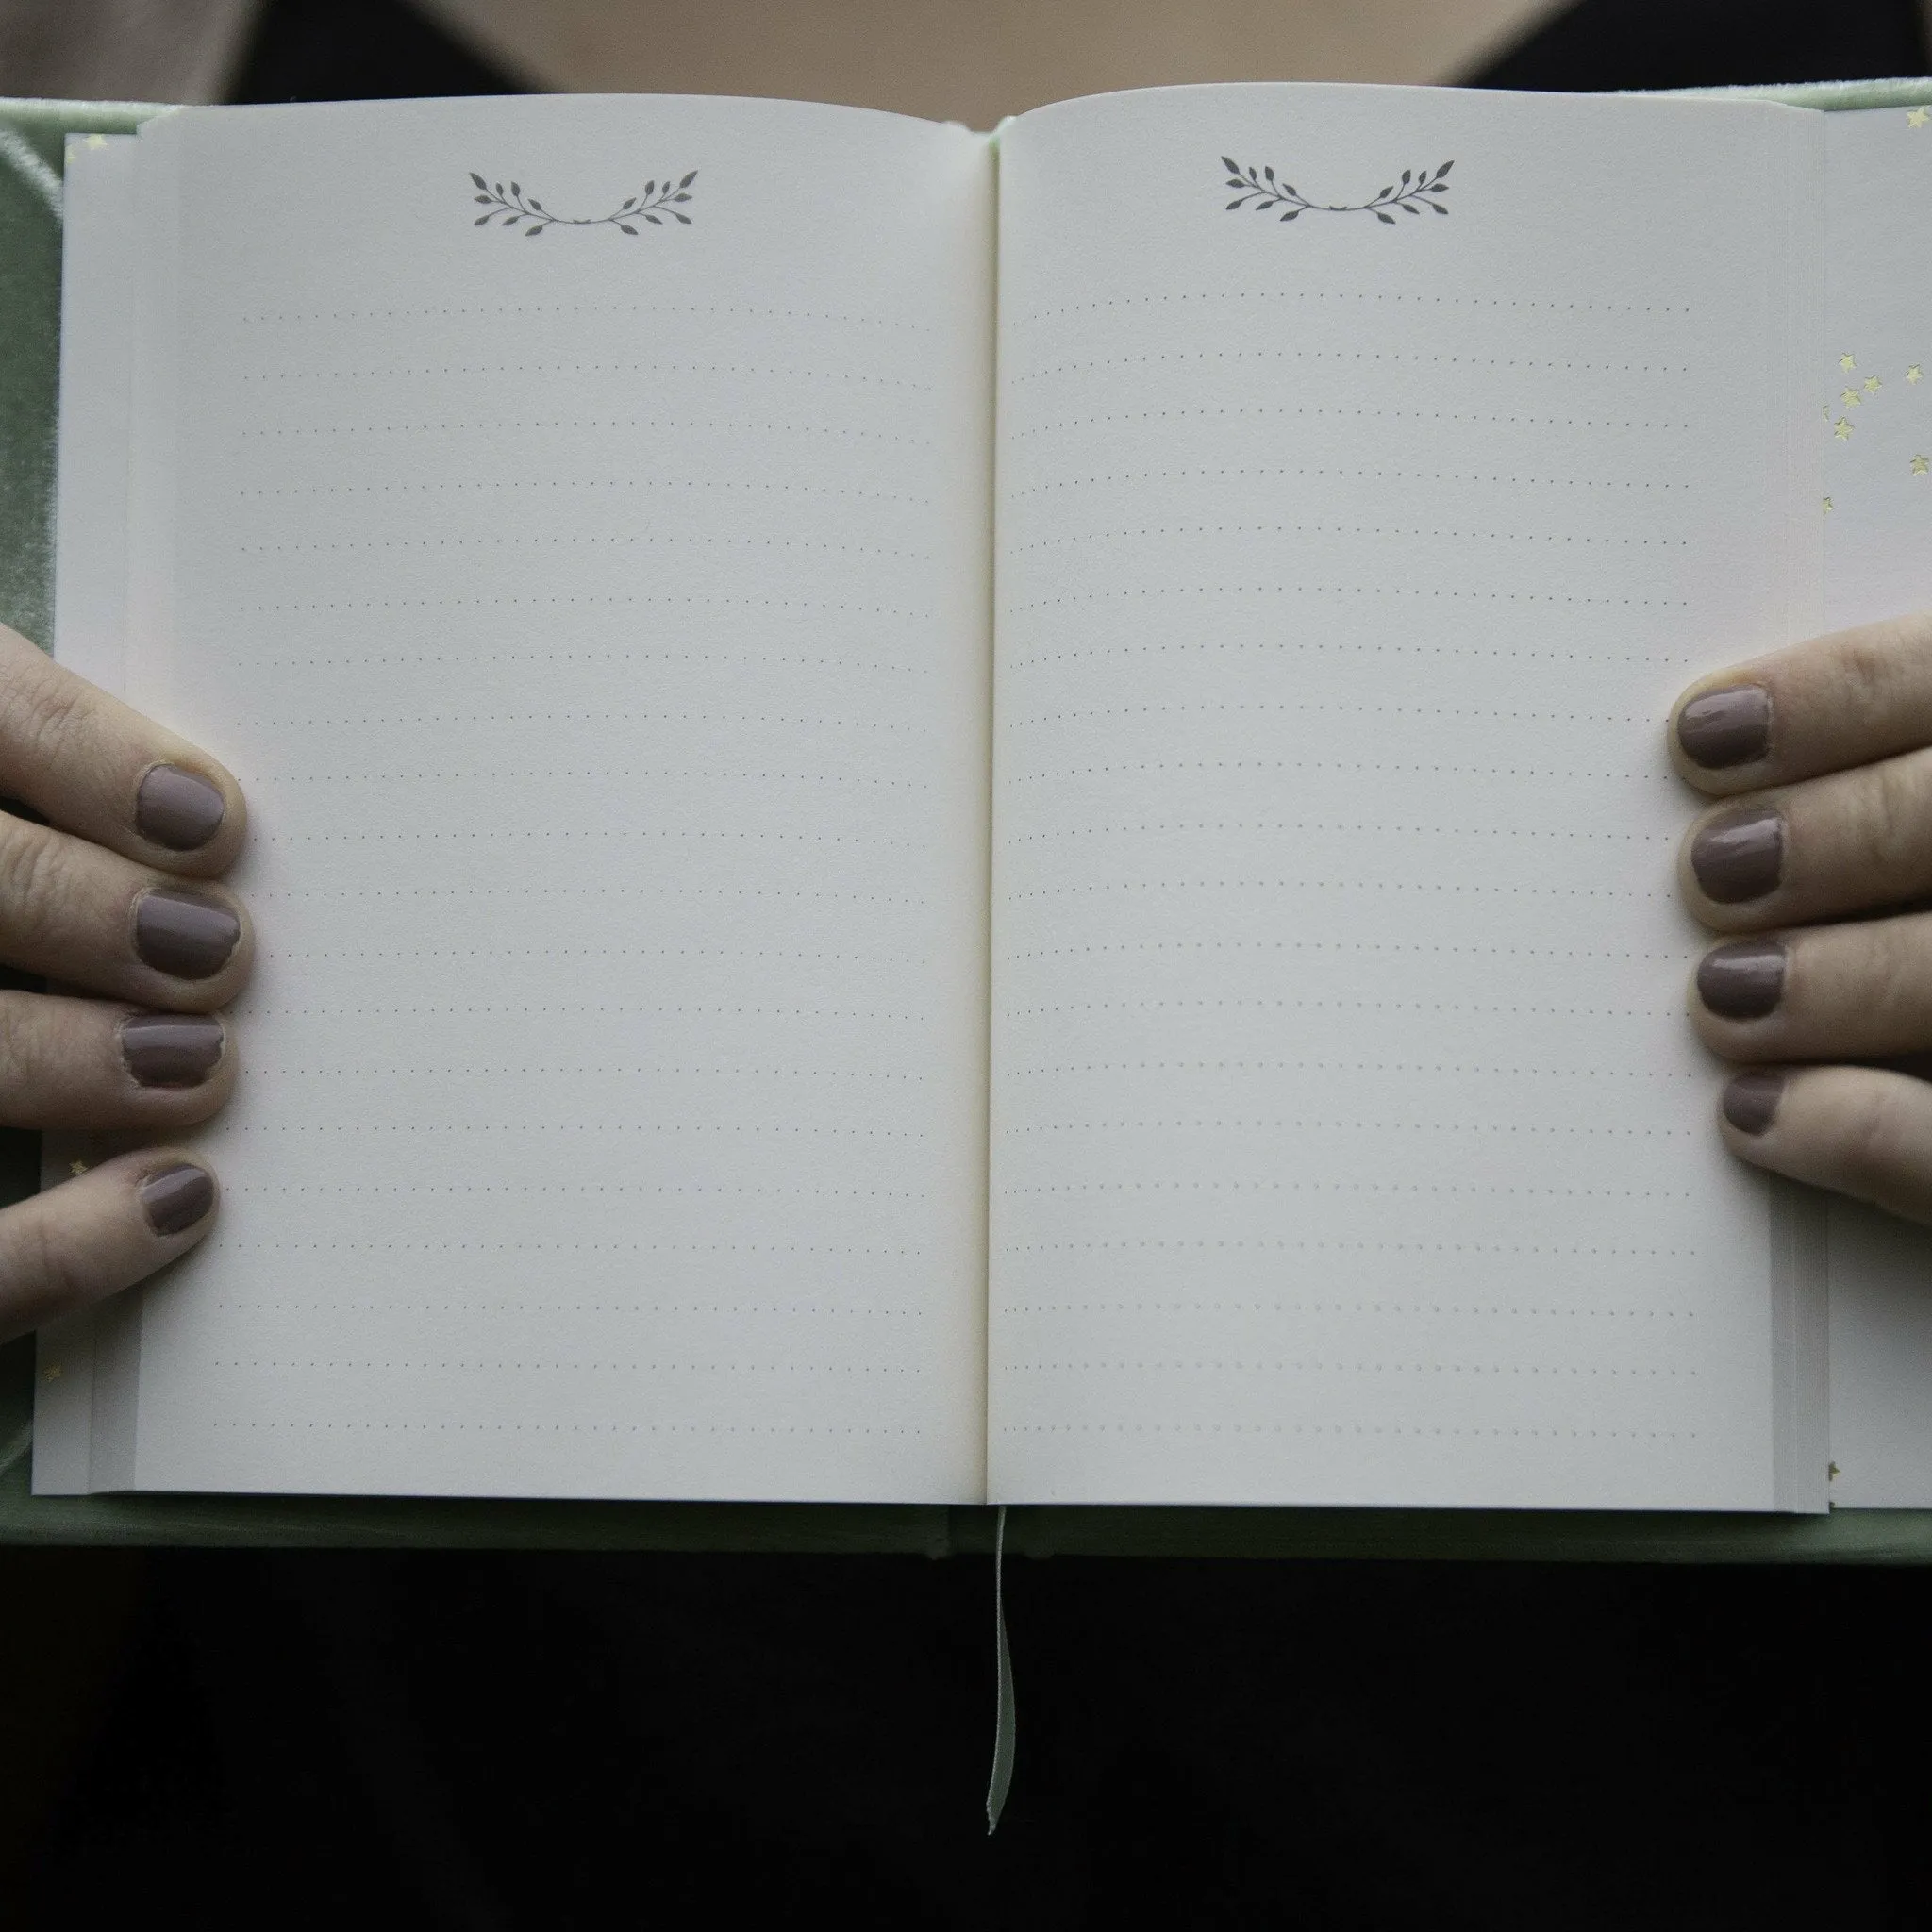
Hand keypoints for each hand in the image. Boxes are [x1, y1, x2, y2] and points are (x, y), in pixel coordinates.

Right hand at [0, 622, 249, 1345]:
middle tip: (218, 950)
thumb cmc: (37, 908)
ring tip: (203, 1065)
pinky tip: (177, 1201)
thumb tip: (226, 836)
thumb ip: (79, 813)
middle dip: (89, 908)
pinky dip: (68, 1243)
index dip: (84, 757)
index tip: (213, 823)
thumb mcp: (35, 831)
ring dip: (76, 1055)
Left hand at [1674, 614, 1931, 1224]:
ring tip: (1721, 996)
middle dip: (1830, 841)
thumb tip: (1717, 752)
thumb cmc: (1918, 890)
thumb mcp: (1923, 813)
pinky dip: (1862, 1134)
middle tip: (1709, 872)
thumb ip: (1888, 788)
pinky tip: (1755, 1116)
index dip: (1837, 700)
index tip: (1703, 737)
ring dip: (1837, 981)